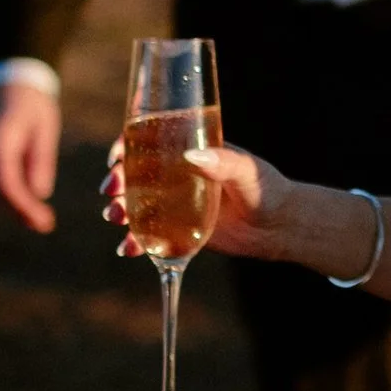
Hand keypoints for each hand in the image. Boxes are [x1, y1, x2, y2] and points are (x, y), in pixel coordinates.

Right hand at [0, 79, 60, 234]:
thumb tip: (39, 193)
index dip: (23, 206)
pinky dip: (8, 201)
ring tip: (41, 222)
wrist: (8, 84)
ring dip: (13, 210)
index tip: (44, 221)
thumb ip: (40, 159)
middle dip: (19, 213)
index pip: (5, 183)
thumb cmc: (32, 104)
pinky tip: (29, 209)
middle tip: (46, 225)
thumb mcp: (44, 127)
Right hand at [99, 137, 303, 261]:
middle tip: (113, 191)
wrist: (278, 227)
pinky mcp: (177, 232)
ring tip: (115, 218)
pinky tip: (128, 248)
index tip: (116, 155)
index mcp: (189, 151)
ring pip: (135, 205)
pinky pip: (148, 236)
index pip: (149, 142)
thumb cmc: (265, 189)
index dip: (126, 145)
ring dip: (119, 210)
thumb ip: (224, 162)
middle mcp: (176, 176)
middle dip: (117, 181)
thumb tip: (193, 156)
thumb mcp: (246, 171)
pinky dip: (134, 242)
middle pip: (134, 174)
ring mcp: (174, 205)